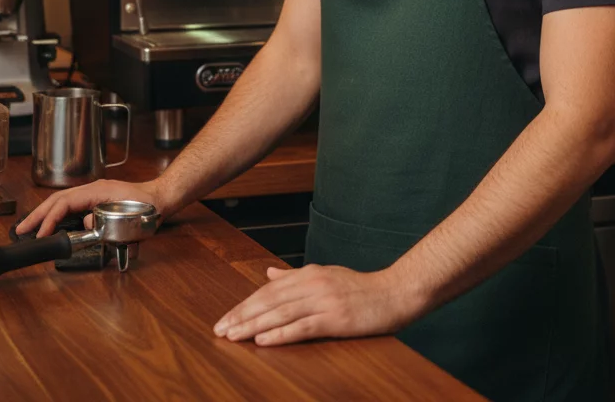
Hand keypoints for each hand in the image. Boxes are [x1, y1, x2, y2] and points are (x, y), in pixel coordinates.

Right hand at [16, 178, 170, 237]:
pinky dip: (57, 215)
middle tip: (21, 230)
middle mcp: (92, 189)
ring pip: (62, 201)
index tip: (41, 233)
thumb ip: (103, 221)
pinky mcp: (96, 201)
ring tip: (29, 228)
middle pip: (58, 199)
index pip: (65, 202)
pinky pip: (71, 206)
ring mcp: (94, 194)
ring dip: (45, 214)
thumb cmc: (148, 207)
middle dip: (38, 214)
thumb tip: (84, 224)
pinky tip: (51, 225)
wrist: (162, 198)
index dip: (50, 218)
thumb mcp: (125, 216)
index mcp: (97, 190)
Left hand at [213, 263, 423, 346]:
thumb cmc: (360, 289)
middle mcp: (313, 283)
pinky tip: (262, 340)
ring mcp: (324, 300)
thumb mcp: (326, 276)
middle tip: (220, 330)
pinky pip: (302, 326)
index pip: (268, 291)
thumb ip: (294, 276)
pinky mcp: (335, 318)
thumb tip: (268, 274)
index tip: (225, 319)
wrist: (394, 293)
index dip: (244, 305)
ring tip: (233, 336)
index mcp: (309, 274)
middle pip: (269, 301)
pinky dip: (280, 333)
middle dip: (242, 316)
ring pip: (281, 313)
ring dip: (253, 325)